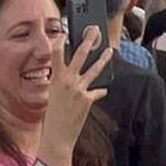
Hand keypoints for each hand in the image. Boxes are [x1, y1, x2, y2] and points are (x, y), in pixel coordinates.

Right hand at [38, 28, 110, 155]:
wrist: (57, 136)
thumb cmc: (54, 115)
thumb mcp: (55, 95)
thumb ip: (64, 82)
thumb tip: (74, 74)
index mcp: (56, 79)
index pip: (56, 54)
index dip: (60, 41)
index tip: (64, 32)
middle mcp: (67, 81)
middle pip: (80, 55)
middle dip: (88, 40)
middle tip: (95, 30)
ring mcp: (79, 89)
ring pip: (95, 69)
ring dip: (103, 59)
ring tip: (110, 51)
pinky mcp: (88, 98)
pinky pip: (97, 91)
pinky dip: (98, 92)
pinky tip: (101, 92)